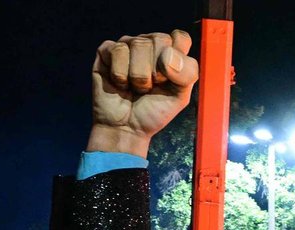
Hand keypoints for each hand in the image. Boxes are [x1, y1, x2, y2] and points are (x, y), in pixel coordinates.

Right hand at [88, 31, 198, 155]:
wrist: (127, 128)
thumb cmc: (153, 112)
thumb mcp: (180, 97)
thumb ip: (187, 74)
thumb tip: (167, 56)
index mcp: (170, 52)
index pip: (180, 38)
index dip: (177, 59)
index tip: (170, 79)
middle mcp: (149, 44)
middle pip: (159, 39)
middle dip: (155, 71)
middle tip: (150, 87)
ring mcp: (128, 45)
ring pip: (138, 44)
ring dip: (138, 76)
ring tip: (135, 87)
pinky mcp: (107, 51)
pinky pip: (117, 50)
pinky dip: (120, 74)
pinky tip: (120, 83)